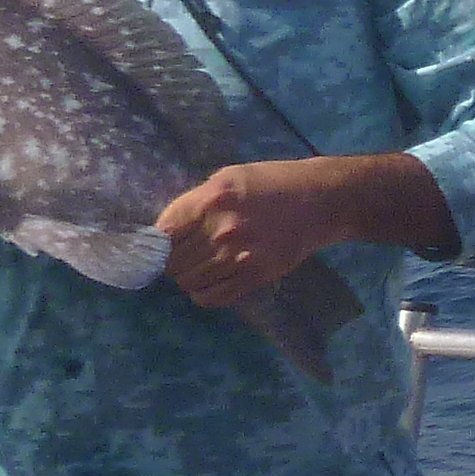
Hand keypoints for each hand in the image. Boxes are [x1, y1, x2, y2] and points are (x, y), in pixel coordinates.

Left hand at [157, 161, 347, 310]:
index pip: (162, 232)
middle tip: (183, 255)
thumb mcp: (228, 178)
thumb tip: (163, 231)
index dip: (155, 241)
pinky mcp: (255, 276)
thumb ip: (196, 202)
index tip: (158, 244)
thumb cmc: (271, 183)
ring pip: (188, 282)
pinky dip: (203, 294)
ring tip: (199, 266)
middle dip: (172, 260)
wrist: (320, 201)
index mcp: (211, 199)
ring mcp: (239, 256)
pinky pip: (211, 298)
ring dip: (188, 277)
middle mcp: (222, 229)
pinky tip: (211, 281)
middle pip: (172, 261)